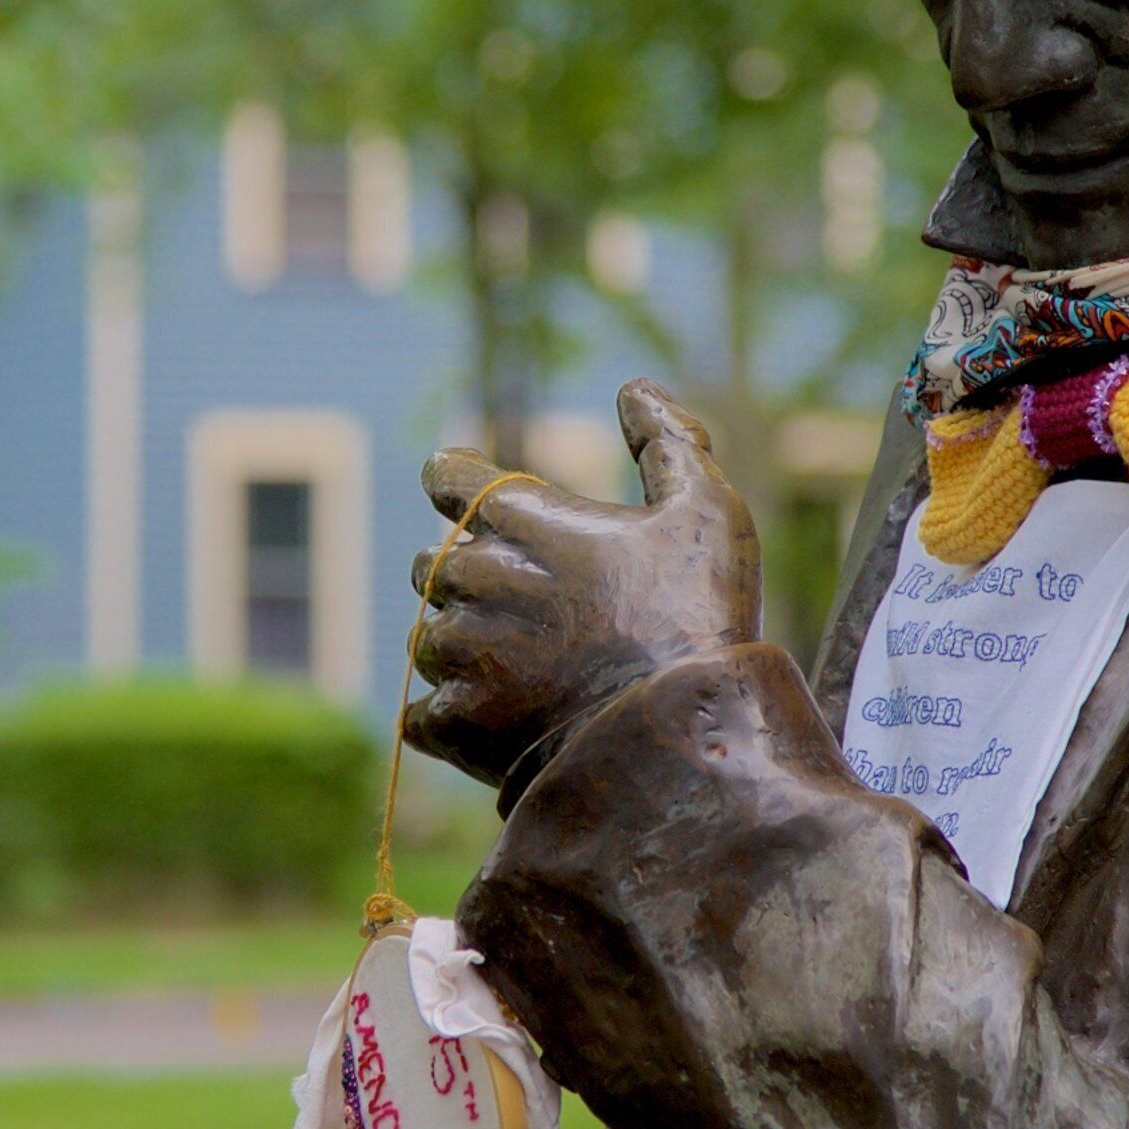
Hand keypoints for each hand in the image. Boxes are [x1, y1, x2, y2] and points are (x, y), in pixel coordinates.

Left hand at [405, 380, 760, 794]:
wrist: (682, 739)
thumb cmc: (697, 617)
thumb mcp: (706, 510)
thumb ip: (669, 440)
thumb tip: (633, 389)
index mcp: (518, 518)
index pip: (446, 474)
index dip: (457, 480)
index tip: (471, 494)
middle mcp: (472, 578)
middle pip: (432, 564)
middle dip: (470, 577)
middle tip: (530, 606)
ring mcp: (459, 653)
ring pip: (426, 640)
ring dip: (461, 647)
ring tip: (523, 670)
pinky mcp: (456, 722)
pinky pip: (422, 715)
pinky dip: (451, 716)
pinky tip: (496, 721)